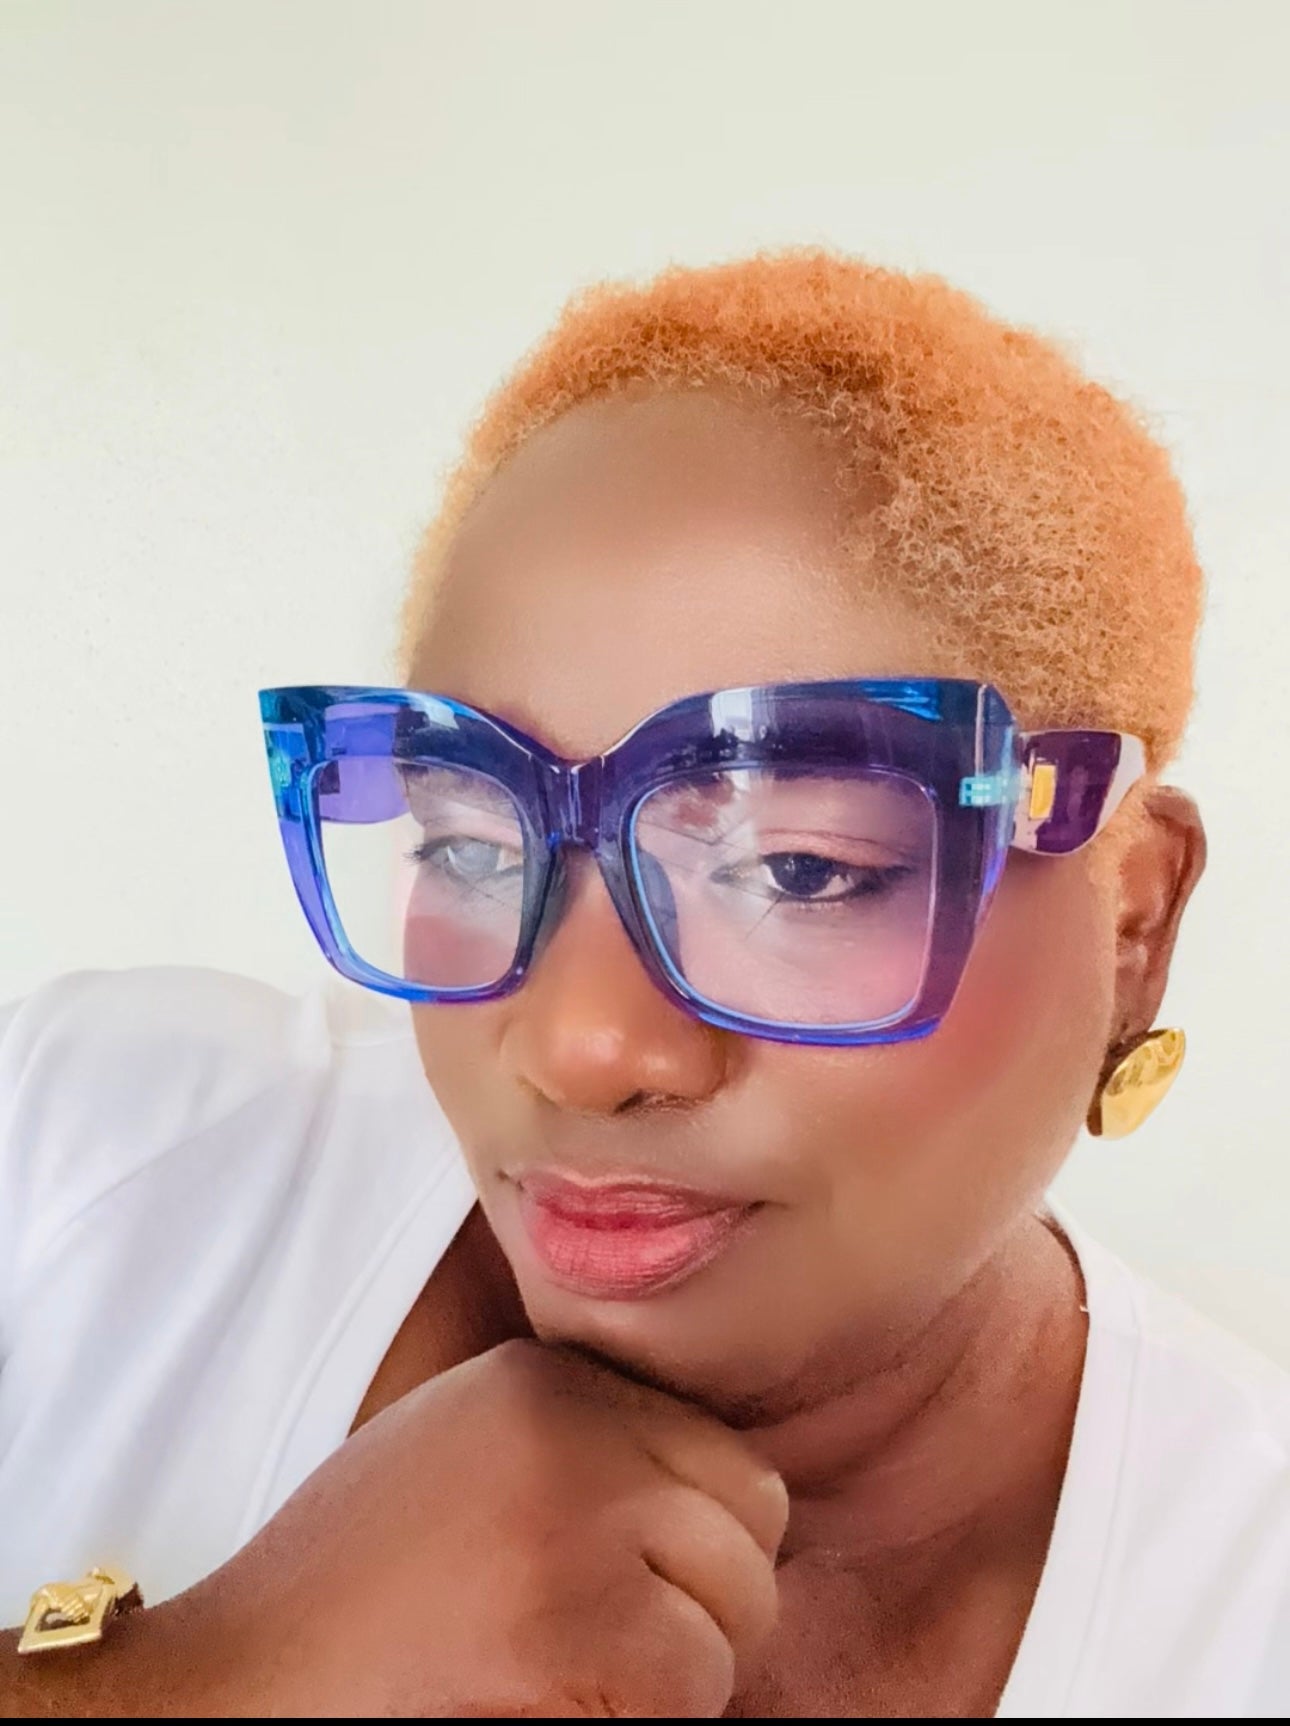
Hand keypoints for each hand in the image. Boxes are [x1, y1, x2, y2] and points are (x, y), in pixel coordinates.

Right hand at [174, 1340, 786, 1716]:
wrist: (251, 1680)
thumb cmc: (358, 1588)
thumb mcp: (468, 1450)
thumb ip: (576, 1438)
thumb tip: (712, 1488)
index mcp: (543, 1376)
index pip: (716, 1448)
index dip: (688, 1536)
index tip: (624, 1582)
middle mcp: (571, 1425)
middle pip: (749, 1515)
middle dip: (706, 1593)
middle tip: (610, 1640)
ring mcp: (577, 1515)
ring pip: (736, 1604)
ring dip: (679, 1663)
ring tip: (567, 1667)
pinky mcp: (580, 1619)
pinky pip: (697, 1678)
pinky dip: (651, 1713)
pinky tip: (556, 1700)